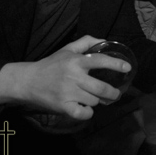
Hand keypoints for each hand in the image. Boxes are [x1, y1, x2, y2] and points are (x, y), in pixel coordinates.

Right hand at [16, 35, 131, 119]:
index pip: (100, 61)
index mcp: (76, 61)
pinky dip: (87, 113)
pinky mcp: (62, 106)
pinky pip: (82, 113)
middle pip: (101, 88)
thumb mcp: (67, 49)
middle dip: (112, 93)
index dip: (116, 64)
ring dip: (97, 100)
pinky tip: (85, 108)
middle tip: (116, 94)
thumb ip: (86, 42)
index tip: (127, 68)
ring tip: (93, 98)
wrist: (28, 81)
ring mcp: (68, 93)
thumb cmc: (51, 65)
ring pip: (93, 100)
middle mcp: (74, 77)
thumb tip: (104, 40)